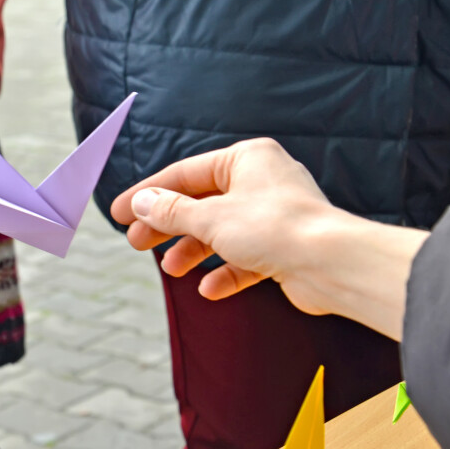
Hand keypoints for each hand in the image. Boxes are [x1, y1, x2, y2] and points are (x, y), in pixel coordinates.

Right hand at [113, 138, 426, 339]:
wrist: (332, 265)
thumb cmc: (276, 229)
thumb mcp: (211, 218)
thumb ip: (171, 211)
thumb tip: (141, 203)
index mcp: (246, 159)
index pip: (184, 174)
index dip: (147, 195)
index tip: (117, 214)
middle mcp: (261, 182)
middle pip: (201, 202)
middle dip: (167, 225)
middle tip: (136, 243)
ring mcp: (274, 215)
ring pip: (221, 232)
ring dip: (194, 251)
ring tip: (172, 270)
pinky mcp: (284, 248)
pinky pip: (245, 258)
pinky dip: (225, 272)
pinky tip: (210, 289)